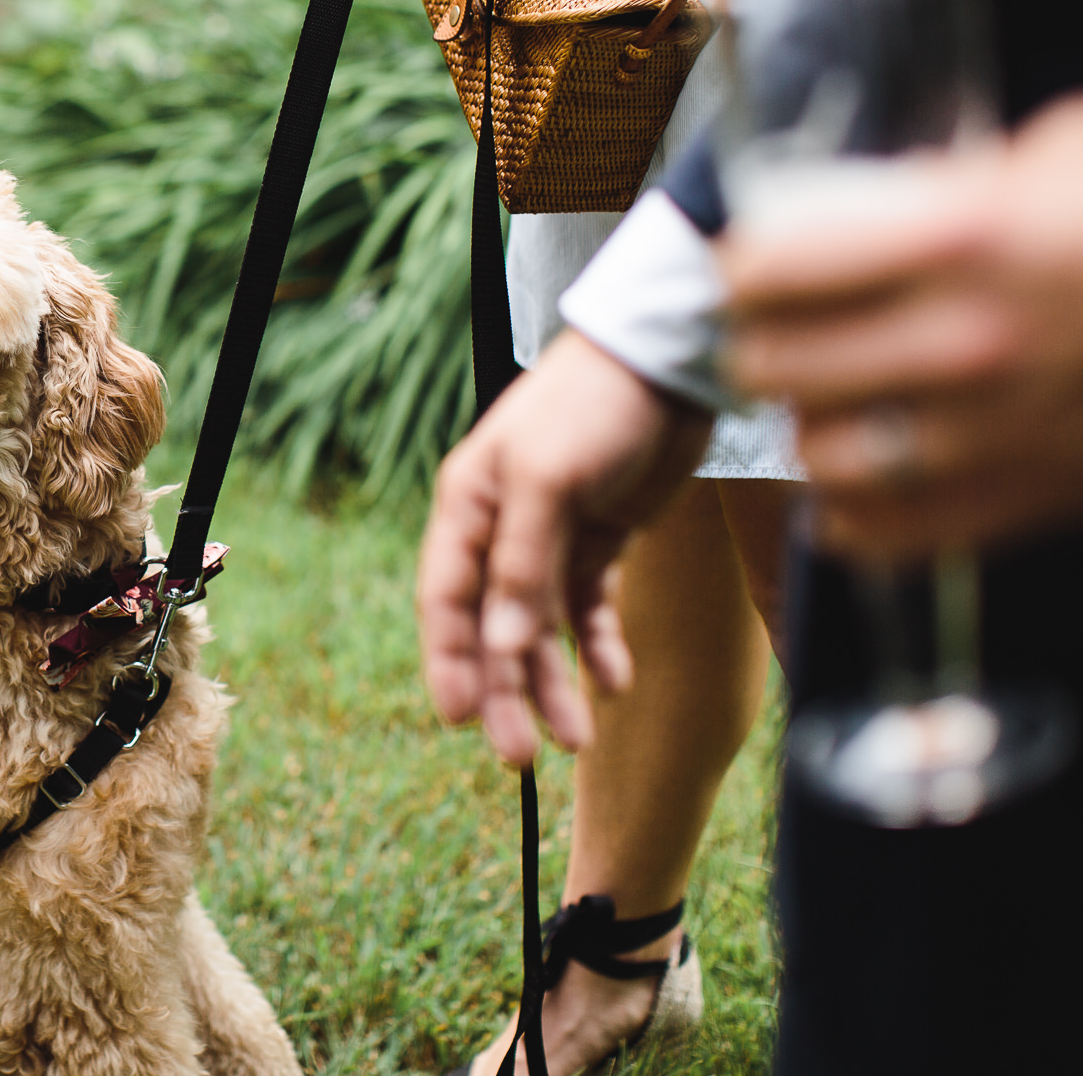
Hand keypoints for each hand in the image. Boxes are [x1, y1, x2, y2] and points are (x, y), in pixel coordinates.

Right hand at [418, 332, 713, 764]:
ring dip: (555, 682)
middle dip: (505, 692)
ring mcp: (549, 536)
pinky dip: (599, 645)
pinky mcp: (599, 538)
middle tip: (524, 755)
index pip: (446, 600)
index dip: (449, 661)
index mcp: (468, 507)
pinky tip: (615, 678)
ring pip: (540, 629)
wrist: (669, 361)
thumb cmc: (593, 404)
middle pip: (491, 628)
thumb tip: (498, 647)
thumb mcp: (549, 479)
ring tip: (580, 738)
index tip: (463, 719)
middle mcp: (500, 527)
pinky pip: (589, 609)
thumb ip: (521, 564)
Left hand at [724, 94, 1082, 556]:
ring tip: (814, 400)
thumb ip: (945, 185)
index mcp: (967, 235)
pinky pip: (895, 530)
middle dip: (759, 344)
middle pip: (780, 365)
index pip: (777, 267)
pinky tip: (849, 485)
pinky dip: (854, 514)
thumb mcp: (1054, 156)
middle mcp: (972, 340)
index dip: (743, 267)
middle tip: (766, 330)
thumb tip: (850, 199)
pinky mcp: (1035, 493)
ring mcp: (1001, 428)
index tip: (745, 264)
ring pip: (826, 455)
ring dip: (807, 425)